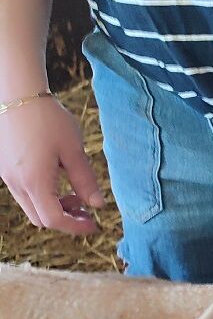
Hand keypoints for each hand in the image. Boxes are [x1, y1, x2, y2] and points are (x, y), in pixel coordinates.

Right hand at [0, 95, 103, 232]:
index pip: (54, 220)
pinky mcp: (4, 166)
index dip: (76, 227)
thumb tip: (98, 204)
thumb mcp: (74, 150)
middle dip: (65, 219)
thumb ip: (85, 181)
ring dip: (54, 207)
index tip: (94, 224)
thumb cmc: (47, 118)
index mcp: (34, 181)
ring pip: (31, 206)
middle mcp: (16, 183)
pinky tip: (58, 178)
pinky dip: (42, 195)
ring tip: (75, 192)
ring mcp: (6, 175)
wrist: (17, 92)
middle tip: (86, 209)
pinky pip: (23, 192)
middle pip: (40, 218)